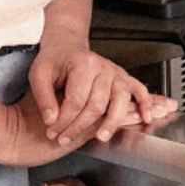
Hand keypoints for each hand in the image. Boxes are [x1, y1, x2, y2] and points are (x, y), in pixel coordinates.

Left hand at [28, 46, 177, 146]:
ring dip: (112, 121)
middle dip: (80, 126)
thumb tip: (52, 120)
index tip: (52, 131)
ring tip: (101, 136)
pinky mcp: (124, 78)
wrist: (67, 47)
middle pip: (97, 104)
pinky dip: (145, 104)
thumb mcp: (39, 74)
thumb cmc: (55, 61)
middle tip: (64, 138)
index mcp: (83, 64)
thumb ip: (43, 97)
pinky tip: (145, 117)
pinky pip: (139, 90)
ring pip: (119, 101)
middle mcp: (103, 67)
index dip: (64, 119)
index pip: (76, 100)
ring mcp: (116, 73)